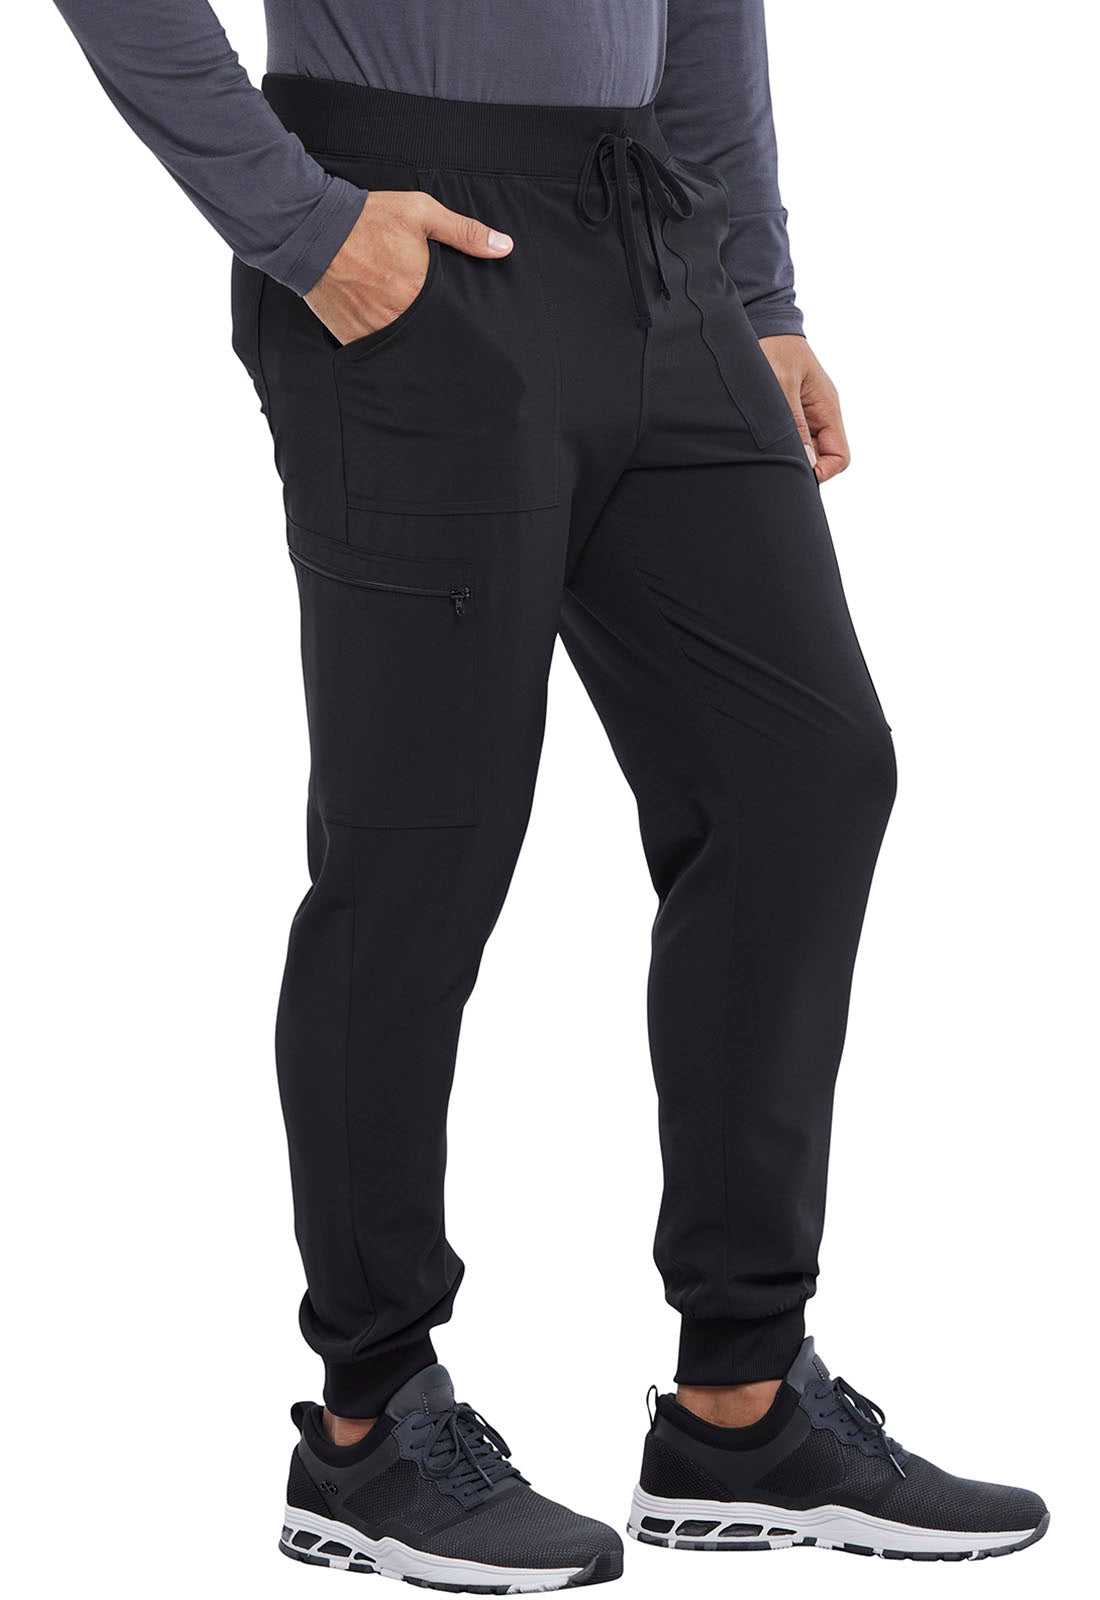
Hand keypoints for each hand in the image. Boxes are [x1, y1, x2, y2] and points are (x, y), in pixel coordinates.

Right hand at [305, 191, 513, 345]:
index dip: (456, 320)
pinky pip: (374, 351)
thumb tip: (505, 247)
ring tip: (410, 330)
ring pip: (402, 348)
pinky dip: (383, 346)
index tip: (459, 321)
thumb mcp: (420, 213)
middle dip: (434, 332)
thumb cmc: (367, 218)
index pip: (451, 319)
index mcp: (419, 290)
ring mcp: (373, 330)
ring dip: (409, 341)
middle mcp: (397, 316)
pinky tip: (386, 333)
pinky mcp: (351, 338)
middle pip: (428, 336)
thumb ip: (464, 232)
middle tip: (435, 328)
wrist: (311, 229)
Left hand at [759, 335, 849, 482]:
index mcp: (827, 407)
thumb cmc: (774, 348)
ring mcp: (806, 413)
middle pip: (822, 457)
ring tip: (765, 451)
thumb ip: (793, 424)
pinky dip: (780, 444)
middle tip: (776, 468)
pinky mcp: (790, 411)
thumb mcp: (781, 386)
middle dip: (804, 466)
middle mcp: (820, 414)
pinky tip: (762, 441)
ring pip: (806, 449)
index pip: (839, 455)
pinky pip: (792, 437)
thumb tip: (807, 462)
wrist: (762, 323)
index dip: (822, 471)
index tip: (797, 474)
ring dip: (789, 454)